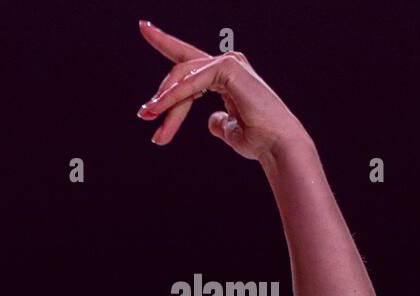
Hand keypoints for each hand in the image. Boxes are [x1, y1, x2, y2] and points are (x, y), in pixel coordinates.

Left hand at [136, 20, 308, 159]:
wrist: (275, 144)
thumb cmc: (257, 139)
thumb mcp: (230, 129)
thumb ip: (219, 121)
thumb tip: (212, 120)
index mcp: (226, 75)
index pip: (188, 59)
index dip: (165, 42)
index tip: (143, 27)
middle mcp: (228, 64)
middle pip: (180, 73)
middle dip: (160, 96)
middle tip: (144, 117)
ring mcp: (229, 63)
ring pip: (182, 77)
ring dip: (164, 101)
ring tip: (149, 118)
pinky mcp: (229, 68)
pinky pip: (192, 82)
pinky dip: (174, 96)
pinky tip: (160, 108)